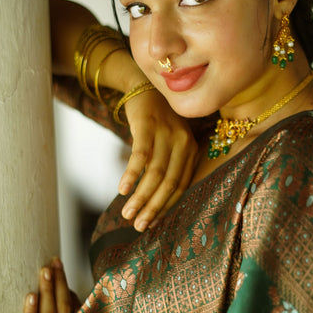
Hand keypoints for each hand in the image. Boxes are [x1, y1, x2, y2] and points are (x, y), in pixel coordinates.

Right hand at [118, 90, 197, 230]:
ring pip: (155, 174)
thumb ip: (167, 167)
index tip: (152, 224)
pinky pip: (140, 155)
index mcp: (190, 150)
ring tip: (127, 215)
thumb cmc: (156, 121)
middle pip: (169, 183)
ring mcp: (166, 133)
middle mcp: (183, 142)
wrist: (144, 86)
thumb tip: (154, 203)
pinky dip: (131, 175)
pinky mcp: (148, 126)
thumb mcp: (169, 142)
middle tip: (139, 227)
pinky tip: (122, 190)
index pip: (181, 186)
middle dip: (153, 208)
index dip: (166, 207)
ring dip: (140, 197)